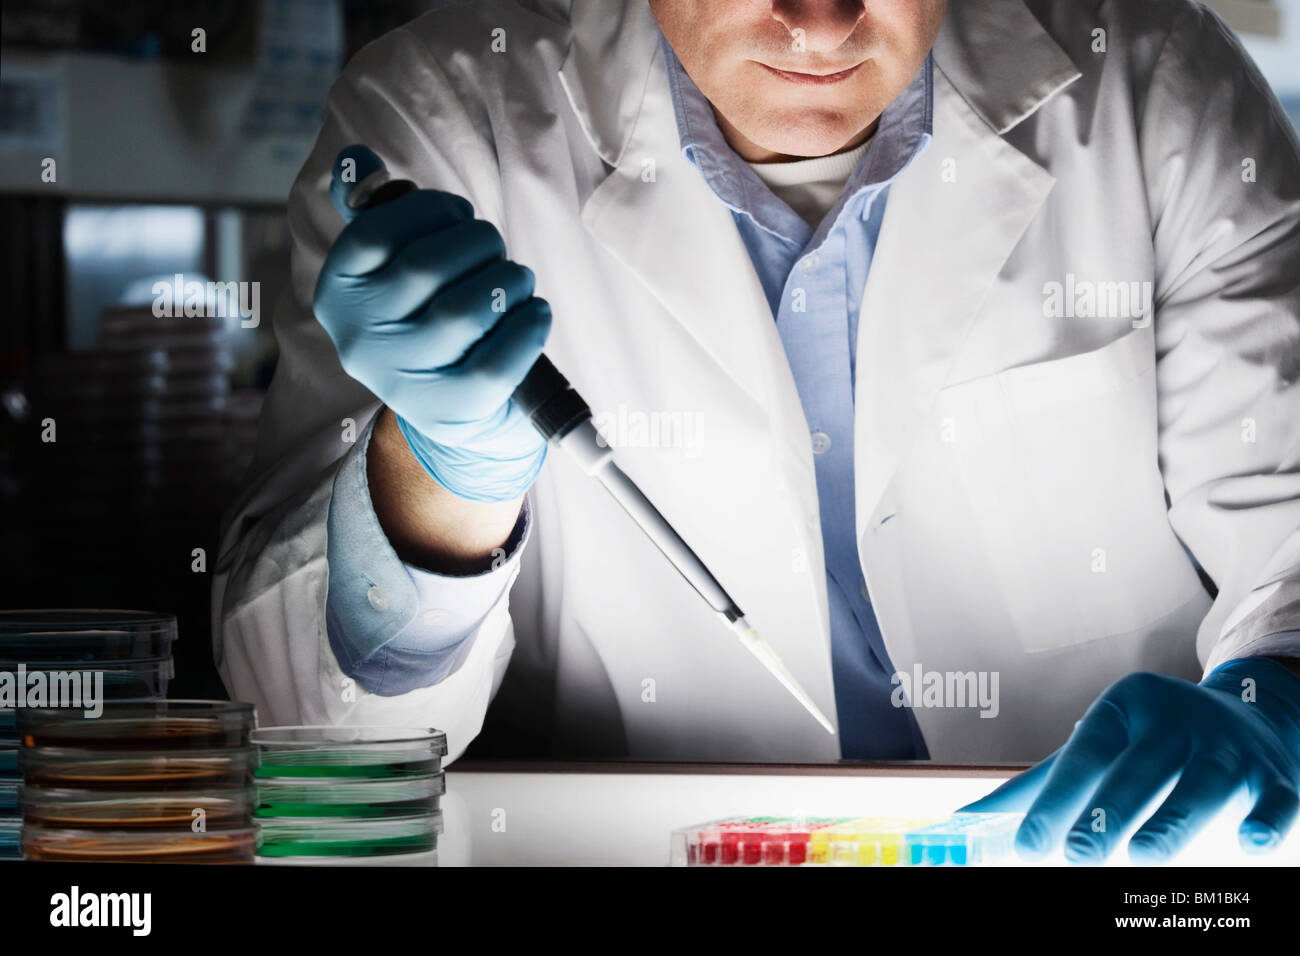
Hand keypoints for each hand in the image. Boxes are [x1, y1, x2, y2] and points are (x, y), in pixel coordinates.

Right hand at [313, 144, 550, 502]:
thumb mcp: (389, 265)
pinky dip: (525, 329)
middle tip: (495, 247)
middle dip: (477, 243)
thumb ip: (375, 209)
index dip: (431, 210)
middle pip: (425, 268)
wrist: (447, 404)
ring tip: (517, 278)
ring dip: (506, 281)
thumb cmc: (424, 313)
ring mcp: (402, 379)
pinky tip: (535, 311)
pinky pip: (495, 365)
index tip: (459, 213)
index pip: (375, 232)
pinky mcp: (449, 411)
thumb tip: (358, 158)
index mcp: (338, 290)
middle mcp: (360, 337)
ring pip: (461, 314)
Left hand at [961, 658, 1299, 863]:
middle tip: (1077, 854)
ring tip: (1143, 855)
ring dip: (1174, 821)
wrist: (1249, 716)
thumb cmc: (1151, 743)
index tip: (1031, 843)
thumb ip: (1037, 785)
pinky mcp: (1274, 776)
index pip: (1086, 752)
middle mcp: (1177, 721)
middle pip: (1140, 768)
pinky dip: (1264, 821)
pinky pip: (1275, 799)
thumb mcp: (1097, 748)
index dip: (1058, 796)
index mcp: (1126, 707)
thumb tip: (963, 821)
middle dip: (1109, 812)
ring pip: (1202, 784)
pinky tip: (1248, 844)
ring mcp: (1228, 747)